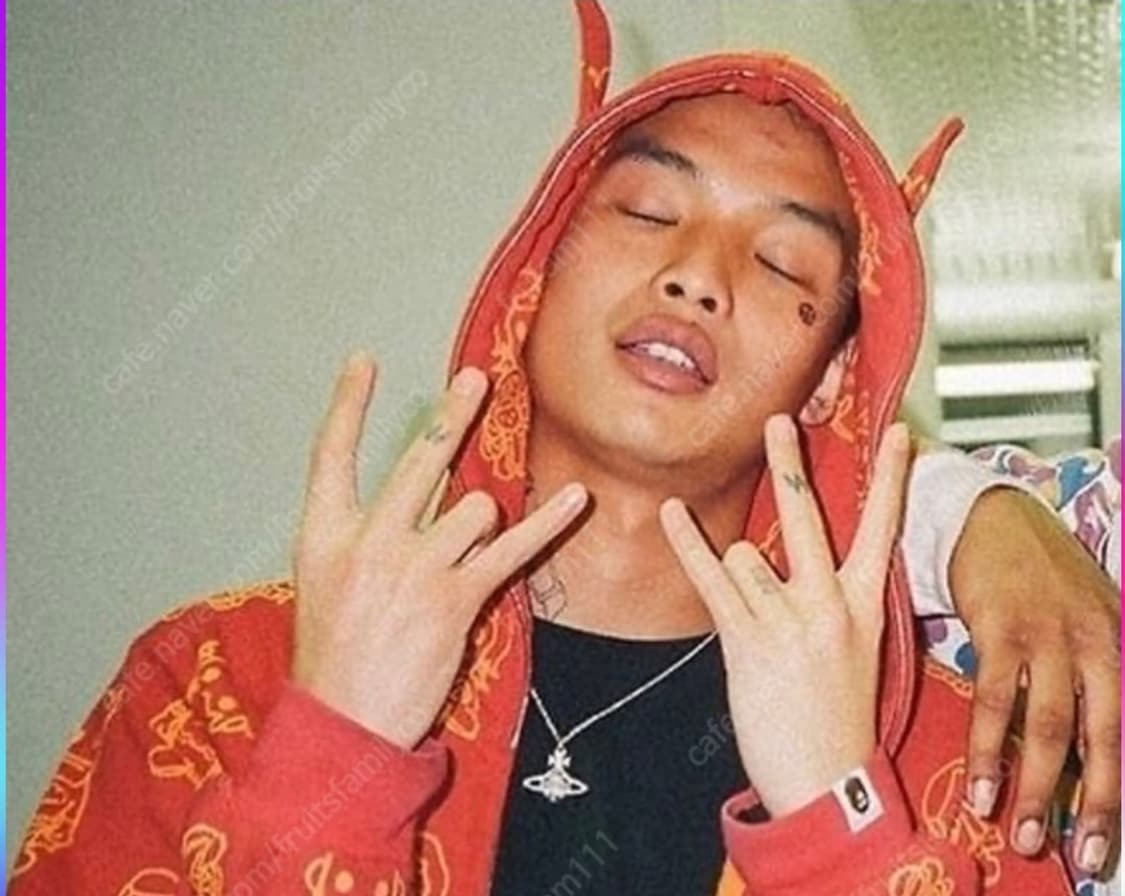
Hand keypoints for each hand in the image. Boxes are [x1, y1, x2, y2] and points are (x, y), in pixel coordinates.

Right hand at [291, 352, 587, 749]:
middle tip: (476, 379)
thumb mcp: (324, 586)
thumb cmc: (333, 658)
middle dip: (453, 414)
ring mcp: (414, 565)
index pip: (331, 453)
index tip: (363, 361)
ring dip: (482, 522)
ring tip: (464, 557)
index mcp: (324, 533)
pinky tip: (574, 498)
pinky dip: (547, 522)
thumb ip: (362, 538)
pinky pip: (511, 547)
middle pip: (421, 457)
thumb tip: (415, 504)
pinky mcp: (456, 597)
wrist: (343, 725)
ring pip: (475, 506)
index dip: (348, 404)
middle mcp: (370, 538)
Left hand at [659, 415, 910, 816]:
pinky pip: (711, 577)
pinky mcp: (749, 639)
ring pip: (745, 555)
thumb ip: (830, 598)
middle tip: (779, 421)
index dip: (891, 477)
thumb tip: (776, 554)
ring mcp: (789, 619)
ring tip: (756, 625)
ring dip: (739, 578)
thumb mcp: (856, 651)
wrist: (829, 783)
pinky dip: (688, 542)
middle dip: (790, 463)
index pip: (882, 527)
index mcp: (866, 605)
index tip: (899, 431)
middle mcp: (830, 603)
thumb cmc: (837, 718)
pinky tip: (672, 512)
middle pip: (806, 514)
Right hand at [951, 487, 1120, 869]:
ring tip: (1018, 831)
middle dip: (1086, 803)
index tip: (1105, 843)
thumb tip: (1087, 743)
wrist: (994, 517)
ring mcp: (1046, 635)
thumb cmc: (1040, 572)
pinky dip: (986, 748)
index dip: (1113, 790)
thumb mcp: (1089, 613)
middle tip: (1076, 855)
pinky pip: (995, 699)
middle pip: (1096, 736)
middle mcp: (1093, 643)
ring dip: (1031, 786)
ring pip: (1045, 726)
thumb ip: (1095, 672)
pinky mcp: (1000, 628)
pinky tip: (980, 784)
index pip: (1123, 730)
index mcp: (1119, 645)